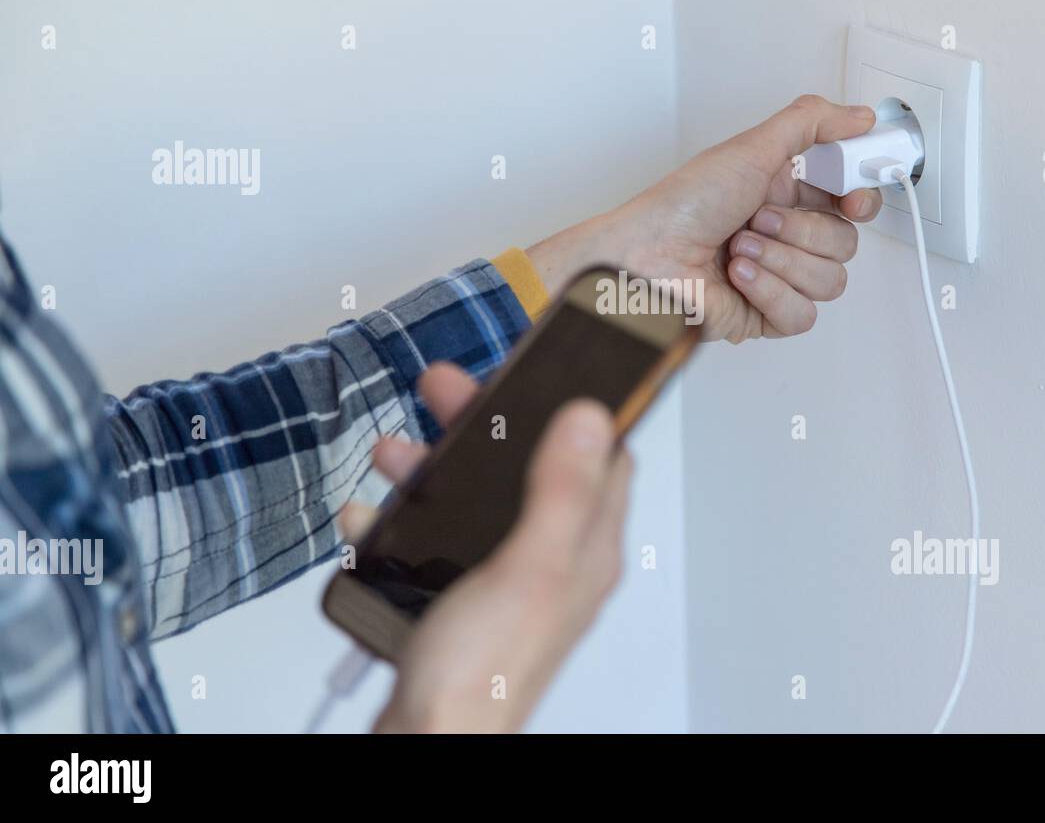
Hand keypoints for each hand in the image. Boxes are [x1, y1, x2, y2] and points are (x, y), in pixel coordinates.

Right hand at [340, 362, 631, 733]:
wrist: (427, 743)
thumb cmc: (482, 678)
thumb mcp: (527, 567)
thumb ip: (561, 492)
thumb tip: (591, 420)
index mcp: (583, 550)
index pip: (603, 457)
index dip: (575, 408)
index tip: (543, 371)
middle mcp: (551, 561)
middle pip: (528, 467)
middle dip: (485, 425)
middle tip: (448, 392)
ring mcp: (505, 579)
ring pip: (476, 498)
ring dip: (436, 467)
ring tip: (397, 451)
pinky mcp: (461, 597)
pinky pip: (434, 538)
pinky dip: (403, 519)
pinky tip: (372, 514)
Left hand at [526, 95, 882, 342]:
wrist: (645, 260)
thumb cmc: (680, 206)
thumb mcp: (750, 148)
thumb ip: (811, 123)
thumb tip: (858, 116)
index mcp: (784, 194)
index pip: (849, 200)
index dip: (860, 200)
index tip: (853, 196)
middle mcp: (784, 236)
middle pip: (846, 243)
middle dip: (801, 230)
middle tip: (759, 218)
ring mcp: (778, 278)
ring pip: (830, 281)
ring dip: (782, 260)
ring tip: (740, 248)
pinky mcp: (766, 316)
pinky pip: (803, 314)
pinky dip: (770, 292)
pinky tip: (739, 277)